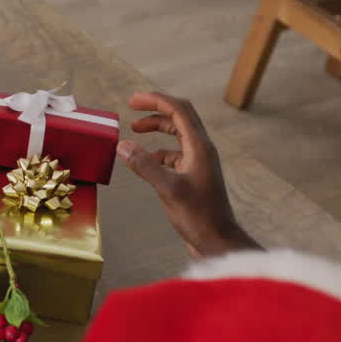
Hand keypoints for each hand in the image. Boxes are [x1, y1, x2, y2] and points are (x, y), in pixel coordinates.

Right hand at [117, 92, 259, 258]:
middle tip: (133, 107)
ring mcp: (200, 163)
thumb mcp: (167, 188)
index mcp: (200, 147)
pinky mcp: (194, 177)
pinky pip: (176, 155)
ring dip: (158, 129)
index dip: (156, 101)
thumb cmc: (198, 216)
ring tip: (135, 131)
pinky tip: (145, 161)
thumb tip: (123, 146)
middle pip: (180, 118)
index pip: (179, 110)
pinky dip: (159, 152)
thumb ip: (145, 165)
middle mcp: (202, 151)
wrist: (217, 240)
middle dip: (156, 110)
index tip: (133, 100)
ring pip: (178, 136)